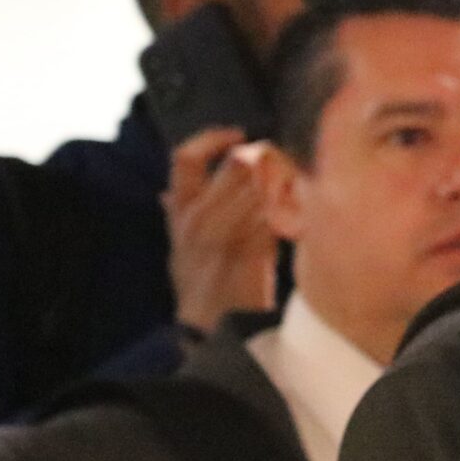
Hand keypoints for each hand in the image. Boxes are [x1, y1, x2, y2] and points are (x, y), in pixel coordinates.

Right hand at [164, 127, 276, 332]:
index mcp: (180, 212)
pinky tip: (293, 213)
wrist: (213, 325)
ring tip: (289, 190)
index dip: (211, 138)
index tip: (235, 135)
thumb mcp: (180, 246)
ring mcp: (225, 234)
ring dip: (283, 183)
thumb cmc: (201, 284)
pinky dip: (290, 209)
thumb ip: (180, 217)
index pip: (185, 159)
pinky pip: (277, 214)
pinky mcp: (255, 249)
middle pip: (237, 165)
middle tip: (280, 164)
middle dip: (265, 159)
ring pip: (263, 186)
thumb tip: (166, 193)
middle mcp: (198, 219)